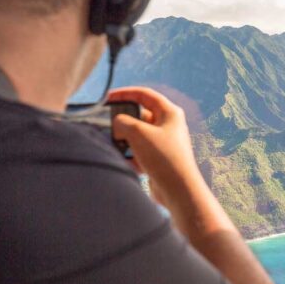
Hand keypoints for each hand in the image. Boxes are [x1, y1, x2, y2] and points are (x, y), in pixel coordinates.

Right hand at [108, 86, 204, 211]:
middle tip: (111, 128)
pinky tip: (128, 163)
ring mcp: (164, 142)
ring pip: (137, 135)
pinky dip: (131, 156)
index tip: (106, 98)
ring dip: (125, 141)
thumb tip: (117, 125)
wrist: (177, 189)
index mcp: (170, 112)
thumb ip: (122, 122)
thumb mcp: (138, 132)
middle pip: (139, 116)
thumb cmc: (163, 157)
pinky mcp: (159, 158)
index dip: (124, 93)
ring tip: (119, 148)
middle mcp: (169, 125)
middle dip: (123, 122)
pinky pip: (139, 152)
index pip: (144, 94)